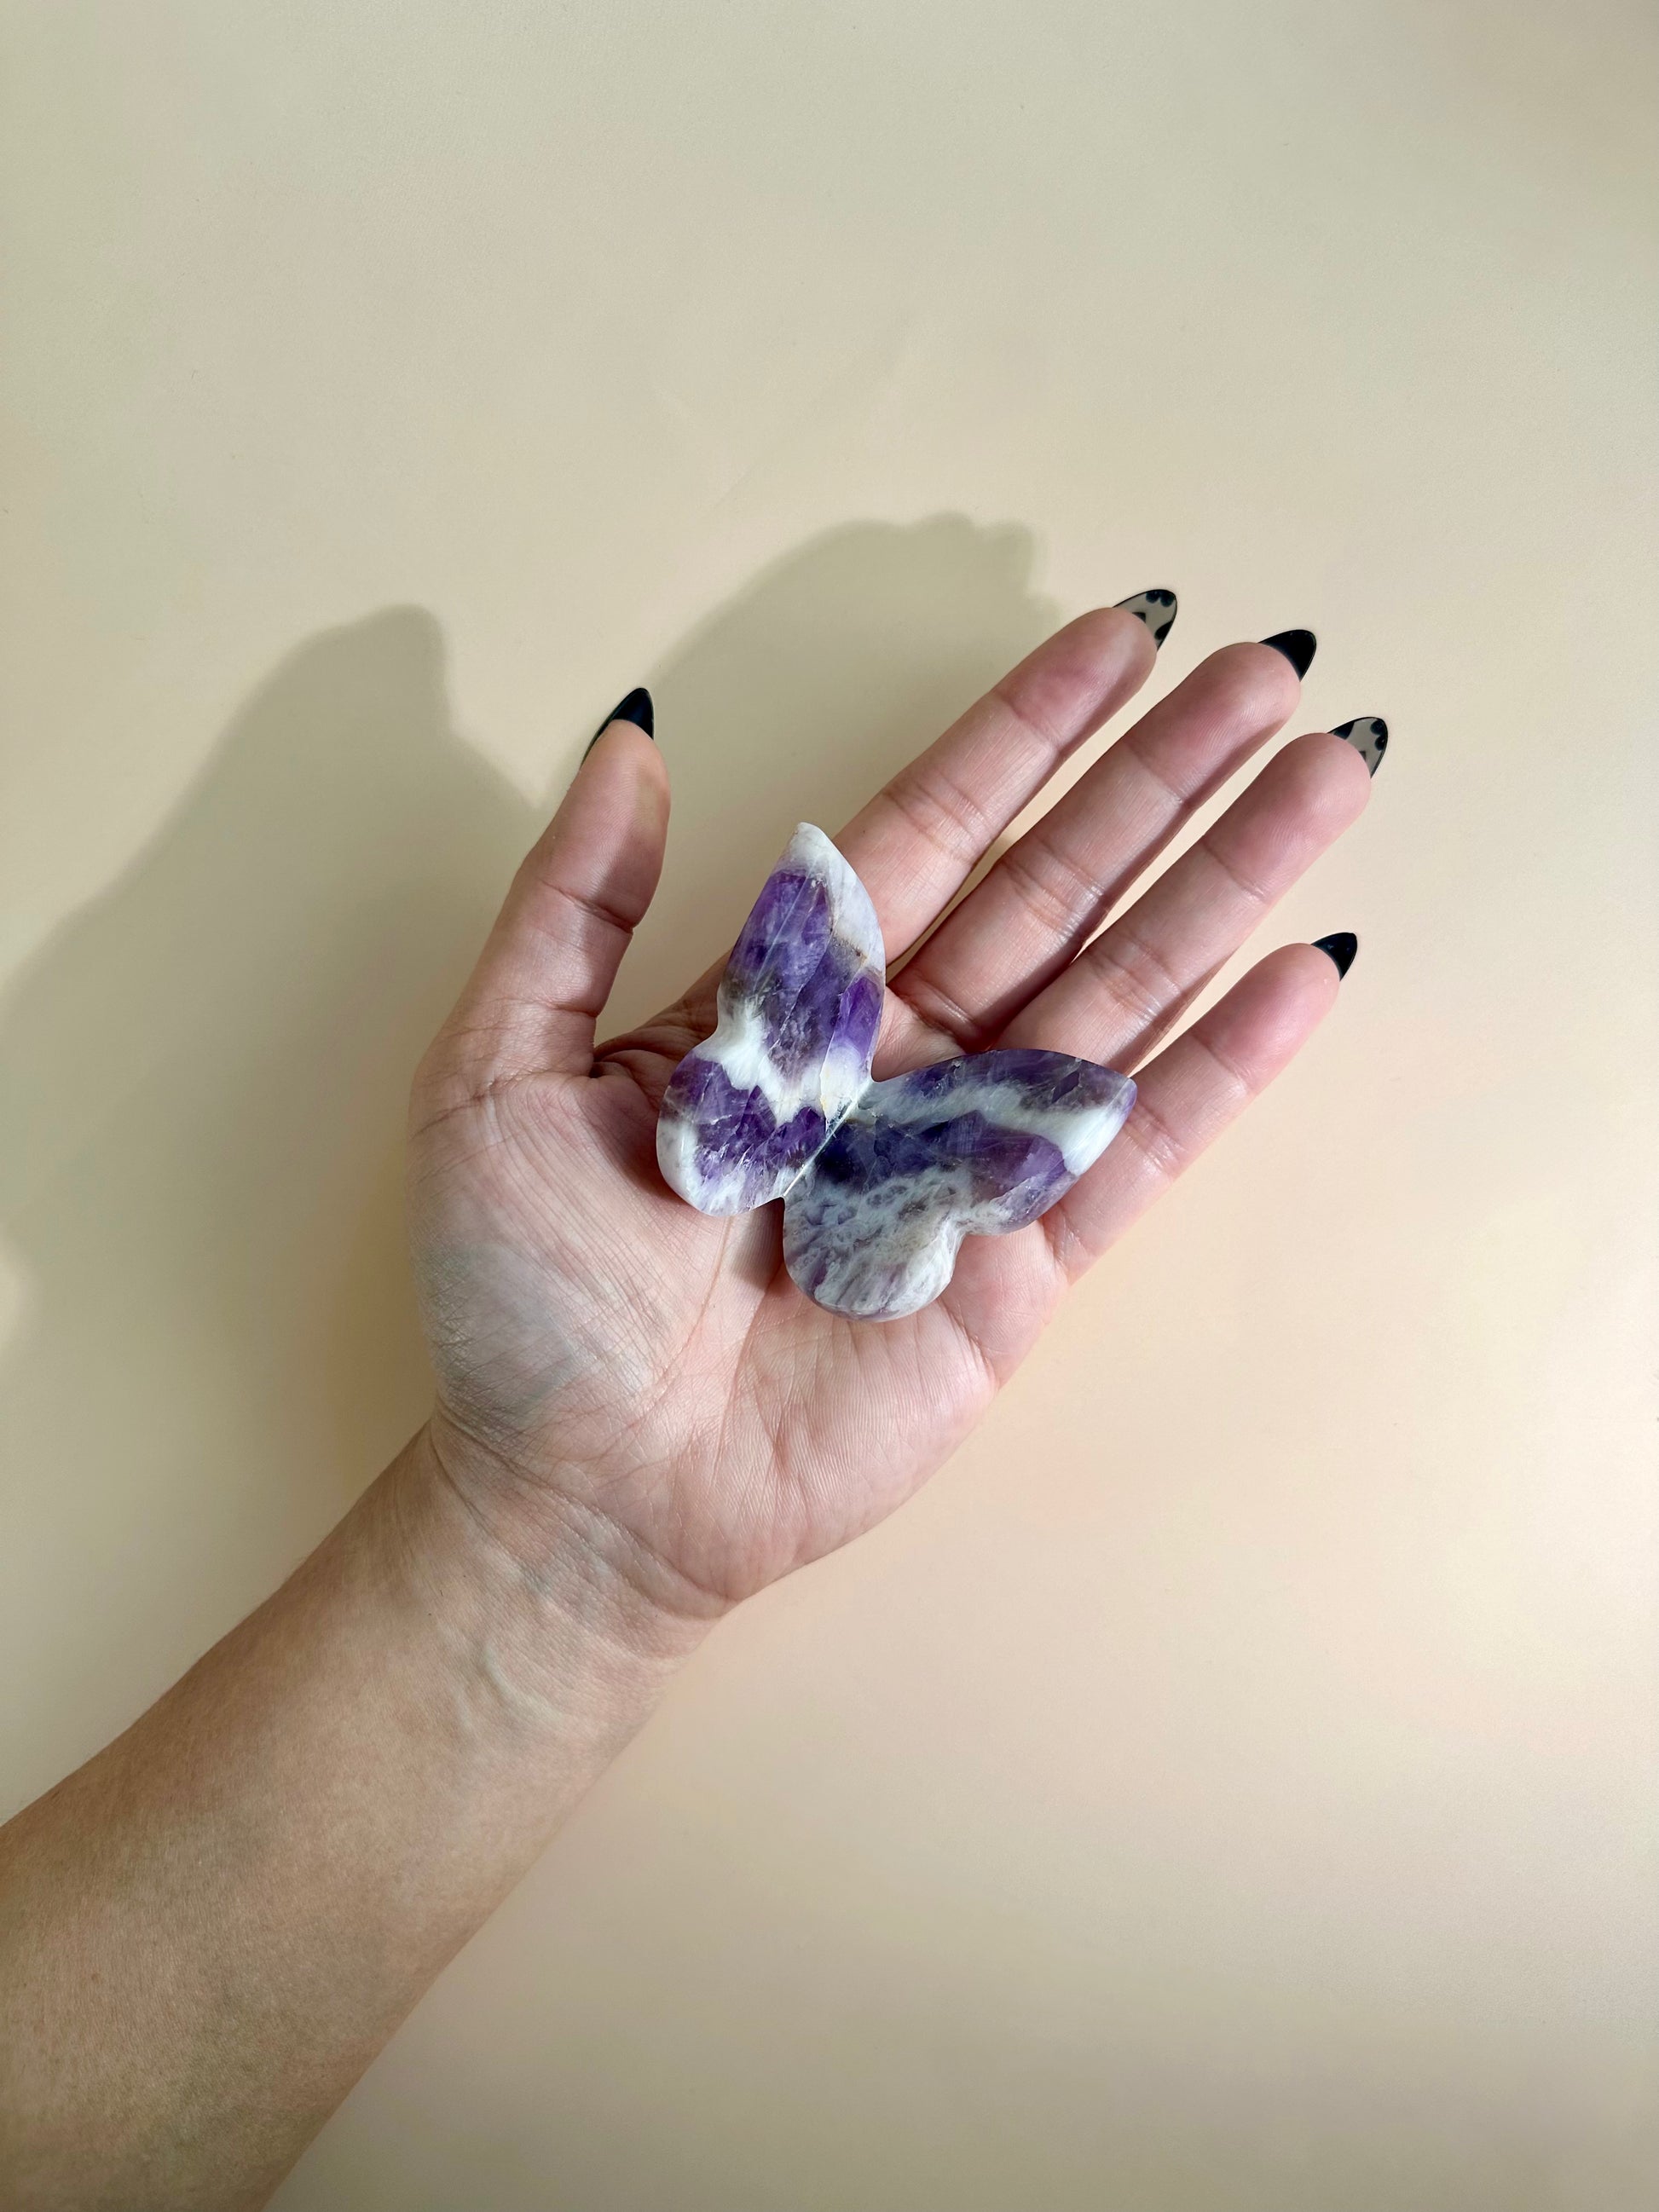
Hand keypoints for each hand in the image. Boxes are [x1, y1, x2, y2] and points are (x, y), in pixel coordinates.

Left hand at [406, 609, 1369, 1624]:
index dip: (1027, 730)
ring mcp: (969, 1156)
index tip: (1121, 632)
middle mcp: (896, 1059)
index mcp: (785, 999)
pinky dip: (1227, 1062)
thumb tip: (635, 740)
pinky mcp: (1022, 1264)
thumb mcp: (498, 1073)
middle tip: (1269, 666)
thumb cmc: (526, 1296)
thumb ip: (571, 906)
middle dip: (1163, 776)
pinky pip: (1140, 1144)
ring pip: (1123, 989)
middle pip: (1057, 883)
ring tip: (1330, 773)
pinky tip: (1305, 971)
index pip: (932, 827)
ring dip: (1228, 882)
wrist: (582, 1495)